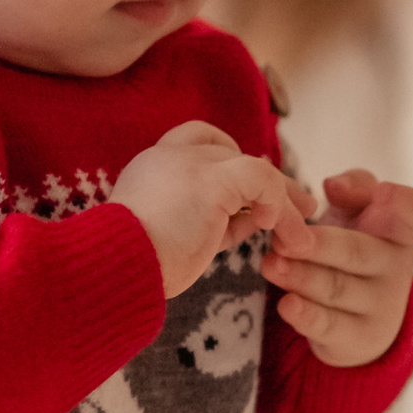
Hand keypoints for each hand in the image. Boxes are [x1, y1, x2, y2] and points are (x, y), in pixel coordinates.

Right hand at [112, 120, 308, 299]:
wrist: (111, 270)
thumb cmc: (132, 268)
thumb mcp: (172, 239)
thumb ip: (205, 221)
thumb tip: (249, 223)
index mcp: (151, 169)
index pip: (197, 142)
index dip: (229, 162)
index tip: (249, 198)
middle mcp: (168, 157)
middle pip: (233, 154)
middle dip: (269, 184)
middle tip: (301, 208)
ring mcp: (189, 164)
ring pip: (252, 169)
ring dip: (282, 201)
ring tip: (302, 233)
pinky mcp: (211, 181)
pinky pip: (262, 179)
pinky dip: (277, 204)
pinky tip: (274, 229)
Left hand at [261, 167, 412, 367]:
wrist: (355, 313)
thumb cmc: (355, 244)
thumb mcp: (358, 211)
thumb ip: (354, 188)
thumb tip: (335, 185)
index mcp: (400, 229)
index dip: (407, 205)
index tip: (383, 195)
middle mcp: (396, 267)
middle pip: (358, 253)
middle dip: (319, 246)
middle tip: (282, 241)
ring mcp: (382, 306)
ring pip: (337, 289)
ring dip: (301, 277)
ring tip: (270, 265)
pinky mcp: (360, 338)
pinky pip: (331, 327)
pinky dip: (307, 316)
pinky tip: (286, 306)